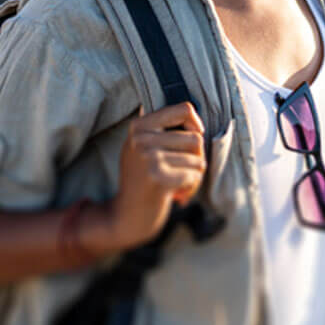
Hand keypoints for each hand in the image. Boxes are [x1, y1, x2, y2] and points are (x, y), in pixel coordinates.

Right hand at [100, 101, 205, 251]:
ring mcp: (148, 157)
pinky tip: (177, 194)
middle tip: (182, 172)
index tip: (194, 137)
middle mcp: (141, 138)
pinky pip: (194, 175)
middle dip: (196, 157)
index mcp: (139, 126)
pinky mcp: (157, 177)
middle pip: (195, 137)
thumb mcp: (143, 146)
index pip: (184, 109)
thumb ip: (161, 129)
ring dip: (194, 175)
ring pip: (198, 158)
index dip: (196, 124)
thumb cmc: (143, 178)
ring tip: (178, 183)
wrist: (127, 215)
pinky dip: (191, 187)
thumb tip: (194, 115)